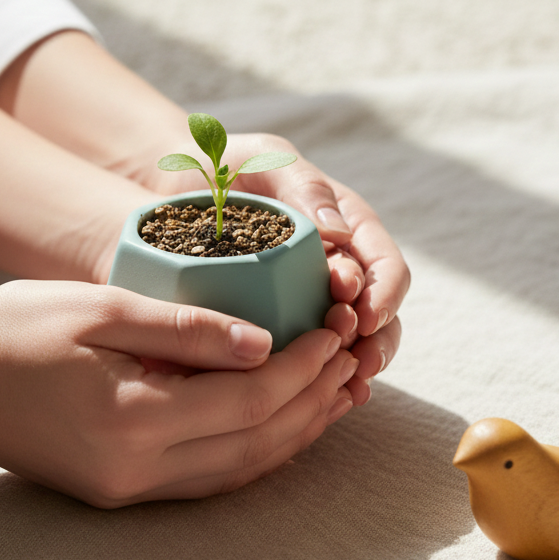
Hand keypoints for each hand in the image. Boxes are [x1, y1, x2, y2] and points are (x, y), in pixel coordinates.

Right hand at [0, 281, 357, 506]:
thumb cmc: (16, 330)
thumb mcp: (101, 309)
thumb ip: (186, 330)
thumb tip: (265, 344)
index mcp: (132, 421)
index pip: (250, 402)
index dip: (303, 368)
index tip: (333, 329)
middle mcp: (136, 472)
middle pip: (256, 446)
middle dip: (312, 401)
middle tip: (349, 358)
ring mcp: (127, 491)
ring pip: (239, 472)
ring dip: (294, 433)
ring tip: (332, 391)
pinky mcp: (119, 494)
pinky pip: (208, 480)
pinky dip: (254, 453)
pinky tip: (278, 424)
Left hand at [141, 132, 408, 405]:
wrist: (174, 190)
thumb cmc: (228, 167)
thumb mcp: (267, 159)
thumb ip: (304, 186)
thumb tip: (339, 232)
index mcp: (347, 230)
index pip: (384, 266)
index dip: (383, 294)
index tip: (364, 315)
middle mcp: (338, 270)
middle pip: (379, 313)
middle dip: (375, 340)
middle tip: (358, 359)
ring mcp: (312, 302)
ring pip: (352, 343)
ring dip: (354, 367)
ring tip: (348, 387)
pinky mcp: (282, 327)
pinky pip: (309, 359)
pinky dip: (320, 380)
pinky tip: (323, 400)